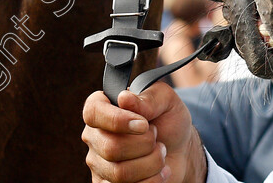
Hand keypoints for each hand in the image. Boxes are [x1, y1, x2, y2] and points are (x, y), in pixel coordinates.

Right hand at [82, 82, 206, 182]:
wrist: (178, 148)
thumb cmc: (167, 118)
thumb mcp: (165, 99)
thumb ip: (147, 97)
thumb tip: (123, 98)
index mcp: (102, 106)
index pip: (93, 112)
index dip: (117, 120)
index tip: (144, 124)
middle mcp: (95, 135)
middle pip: (111, 148)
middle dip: (144, 144)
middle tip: (156, 137)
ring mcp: (98, 163)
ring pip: (120, 173)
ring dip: (151, 163)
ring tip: (161, 153)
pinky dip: (151, 181)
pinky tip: (159, 171)